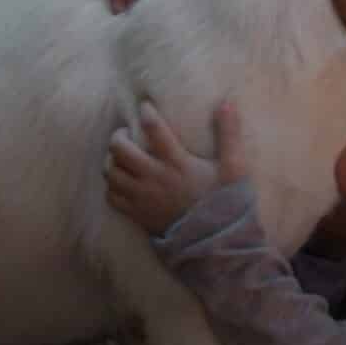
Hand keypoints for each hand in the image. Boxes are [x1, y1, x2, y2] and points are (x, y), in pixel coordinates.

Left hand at [104, 99, 248, 236]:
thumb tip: (227, 103)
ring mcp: (142, 197)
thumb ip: (230, 134)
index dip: (146, 112)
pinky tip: (119, 180)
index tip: (144, 105)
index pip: (155, 129)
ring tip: (119, 154)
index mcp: (177, 162)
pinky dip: (110, 185)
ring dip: (110, 160)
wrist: (214, 242)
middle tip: (125, 132)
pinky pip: (111, 196)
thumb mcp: (234, 167)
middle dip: (118, 136)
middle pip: (120, 149)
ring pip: (111, 172)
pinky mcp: (137, 214)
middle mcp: (154, 177)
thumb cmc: (224, 201)